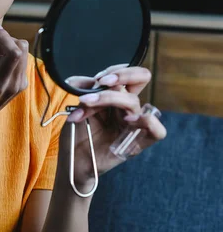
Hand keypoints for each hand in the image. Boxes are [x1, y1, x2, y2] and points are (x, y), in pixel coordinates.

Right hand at [0, 23, 28, 132]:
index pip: (14, 53)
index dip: (5, 36)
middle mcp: (14, 84)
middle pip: (21, 49)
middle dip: (5, 38)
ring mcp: (19, 85)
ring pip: (22, 52)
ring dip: (7, 45)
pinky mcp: (20, 84)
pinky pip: (20, 60)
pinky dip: (9, 54)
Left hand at [58, 66, 166, 191]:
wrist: (73, 160)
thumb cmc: (76, 134)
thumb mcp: (77, 107)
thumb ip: (87, 91)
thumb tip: (92, 80)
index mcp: (115, 94)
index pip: (128, 72)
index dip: (115, 70)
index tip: (96, 80)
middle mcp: (127, 106)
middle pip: (141, 77)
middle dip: (121, 75)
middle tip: (101, 82)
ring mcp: (134, 122)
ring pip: (133, 101)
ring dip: (107, 99)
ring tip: (86, 107)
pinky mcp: (138, 142)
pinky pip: (158, 131)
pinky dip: (146, 121)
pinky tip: (127, 120)